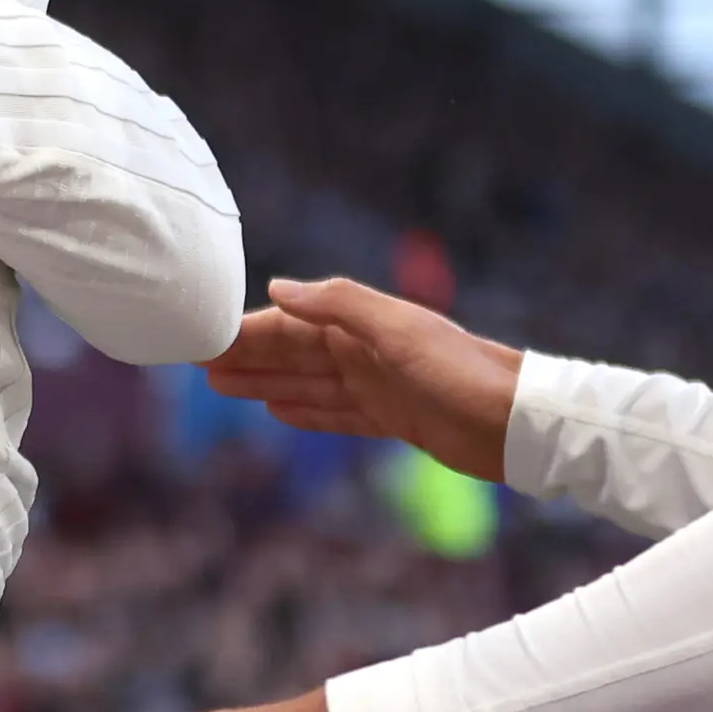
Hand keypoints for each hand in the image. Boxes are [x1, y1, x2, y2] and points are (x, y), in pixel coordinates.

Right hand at [200, 277, 522, 481]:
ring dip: (264, 382)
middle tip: (193, 362)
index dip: (245, 330)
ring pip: (307, 383)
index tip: (202, 334)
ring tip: (220, 385)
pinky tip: (278, 410)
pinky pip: (336, 413)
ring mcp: (378, 386)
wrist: (519, 423)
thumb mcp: (400, 331)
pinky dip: (305, 411)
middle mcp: (365, 352)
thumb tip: (277, 288)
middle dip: (246, 356)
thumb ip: (340, 304)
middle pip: (291, 353)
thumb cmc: (464, 372)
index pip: (288, 324)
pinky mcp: (394, 419)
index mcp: (362, 324)